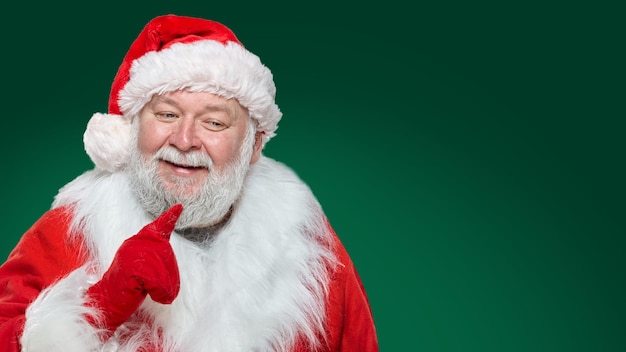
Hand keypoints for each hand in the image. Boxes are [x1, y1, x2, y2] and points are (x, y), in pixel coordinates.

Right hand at [85, 204, 182, 333]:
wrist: (107, 302)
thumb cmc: (129, 287)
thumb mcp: (146, 270)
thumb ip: (157, 259)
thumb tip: (169, 260)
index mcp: (138, 242)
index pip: (157, 227)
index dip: (169, 218)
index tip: (179, 207)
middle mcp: (134, 244)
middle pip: (166, 255)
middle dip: (169, 276)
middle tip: (160, 290)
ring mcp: (130, 254)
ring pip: (162, 269)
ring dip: (164, 286)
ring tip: (154, 294)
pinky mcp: (130, 269)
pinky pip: (156, 280)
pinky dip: (159, 291)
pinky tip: (151, 295)